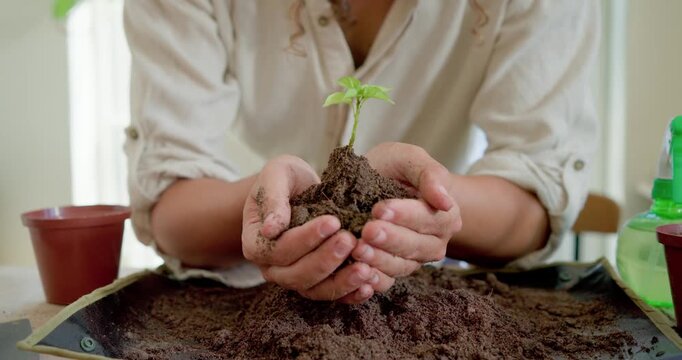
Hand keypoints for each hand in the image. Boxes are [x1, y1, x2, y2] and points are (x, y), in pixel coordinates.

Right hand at [242, 155, 379, 303]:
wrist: (300, 190)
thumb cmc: (286, 178)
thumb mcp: (277, 175)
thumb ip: (273, 198)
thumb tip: (270, 228)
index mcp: (256, 242)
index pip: (278, 249)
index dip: (305, 238)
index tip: (333, 221)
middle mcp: (271, 267)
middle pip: (296, 274)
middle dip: (325, 259)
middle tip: (350, 240)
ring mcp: (293, 278)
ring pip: (314, 289)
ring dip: (341, 281)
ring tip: (365, 268)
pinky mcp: (316, 283)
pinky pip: (331, 294)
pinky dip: (350, 293)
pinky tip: (370, 284)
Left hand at [352, 143, 461, 287]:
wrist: (377, 182)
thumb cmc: (395, 168)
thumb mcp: (409, 159)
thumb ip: (429, 174)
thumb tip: (446, 201)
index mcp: (445, 213)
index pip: (427, 216)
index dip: (404, 214)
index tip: (379, 209)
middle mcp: (435, 240)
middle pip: (416, 245)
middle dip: (390, 239)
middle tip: (367, 231)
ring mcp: (415, 259)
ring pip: (402, 265)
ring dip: (380, 260)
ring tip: (358, 250)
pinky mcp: (395, 271)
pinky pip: (389, 281)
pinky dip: (375, 280)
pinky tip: (360, 274)